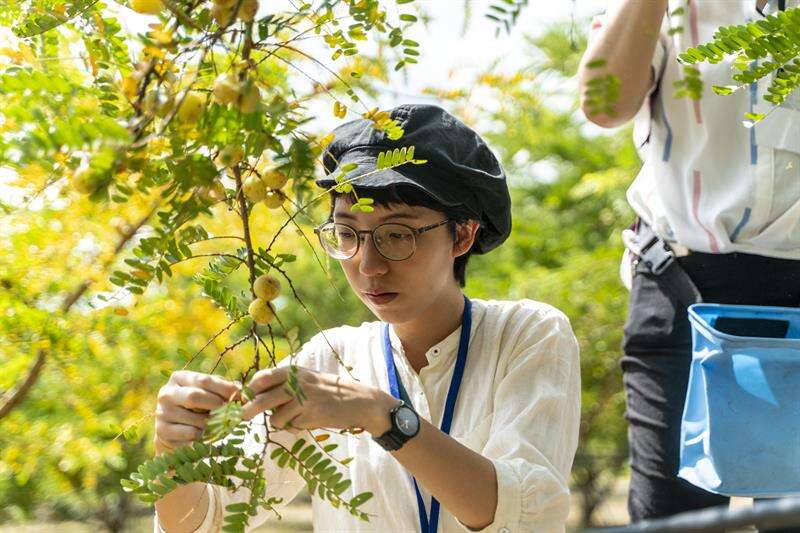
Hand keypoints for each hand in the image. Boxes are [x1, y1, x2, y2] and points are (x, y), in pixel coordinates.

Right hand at [154, 370, 240, 453]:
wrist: (174, 432)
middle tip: (231, 412)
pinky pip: (191, 435)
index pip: (204, 380)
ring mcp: (162, 413)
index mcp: (179, 378)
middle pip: (194, 397)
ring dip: (213, 424)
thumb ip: (223, 389)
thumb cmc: (198, 408)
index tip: (240, 396)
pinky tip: (205, 434)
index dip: (224, 388)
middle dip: (217, 405)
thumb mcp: (209, 393)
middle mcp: (166, 393)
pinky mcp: (162, 432)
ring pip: (195, 419)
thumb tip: (243, 392)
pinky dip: (203, 436)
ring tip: (219, 424)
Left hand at [241, 366, 397, 435]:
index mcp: (294, 371)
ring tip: (294, 418)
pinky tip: (309, 421)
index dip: (250, 390)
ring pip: (274, 416)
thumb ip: (285, 385)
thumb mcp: (307, 380)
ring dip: (280, 421)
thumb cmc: (329, 391)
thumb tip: (256, 396)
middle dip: (248, 410)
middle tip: (242, 417)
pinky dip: (295, 427)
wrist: (359, 400)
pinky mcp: (310, 414)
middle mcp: (296, 382)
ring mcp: (303, 398)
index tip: (244, 399)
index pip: (262, 378)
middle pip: (261, 398)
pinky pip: (291, 426)